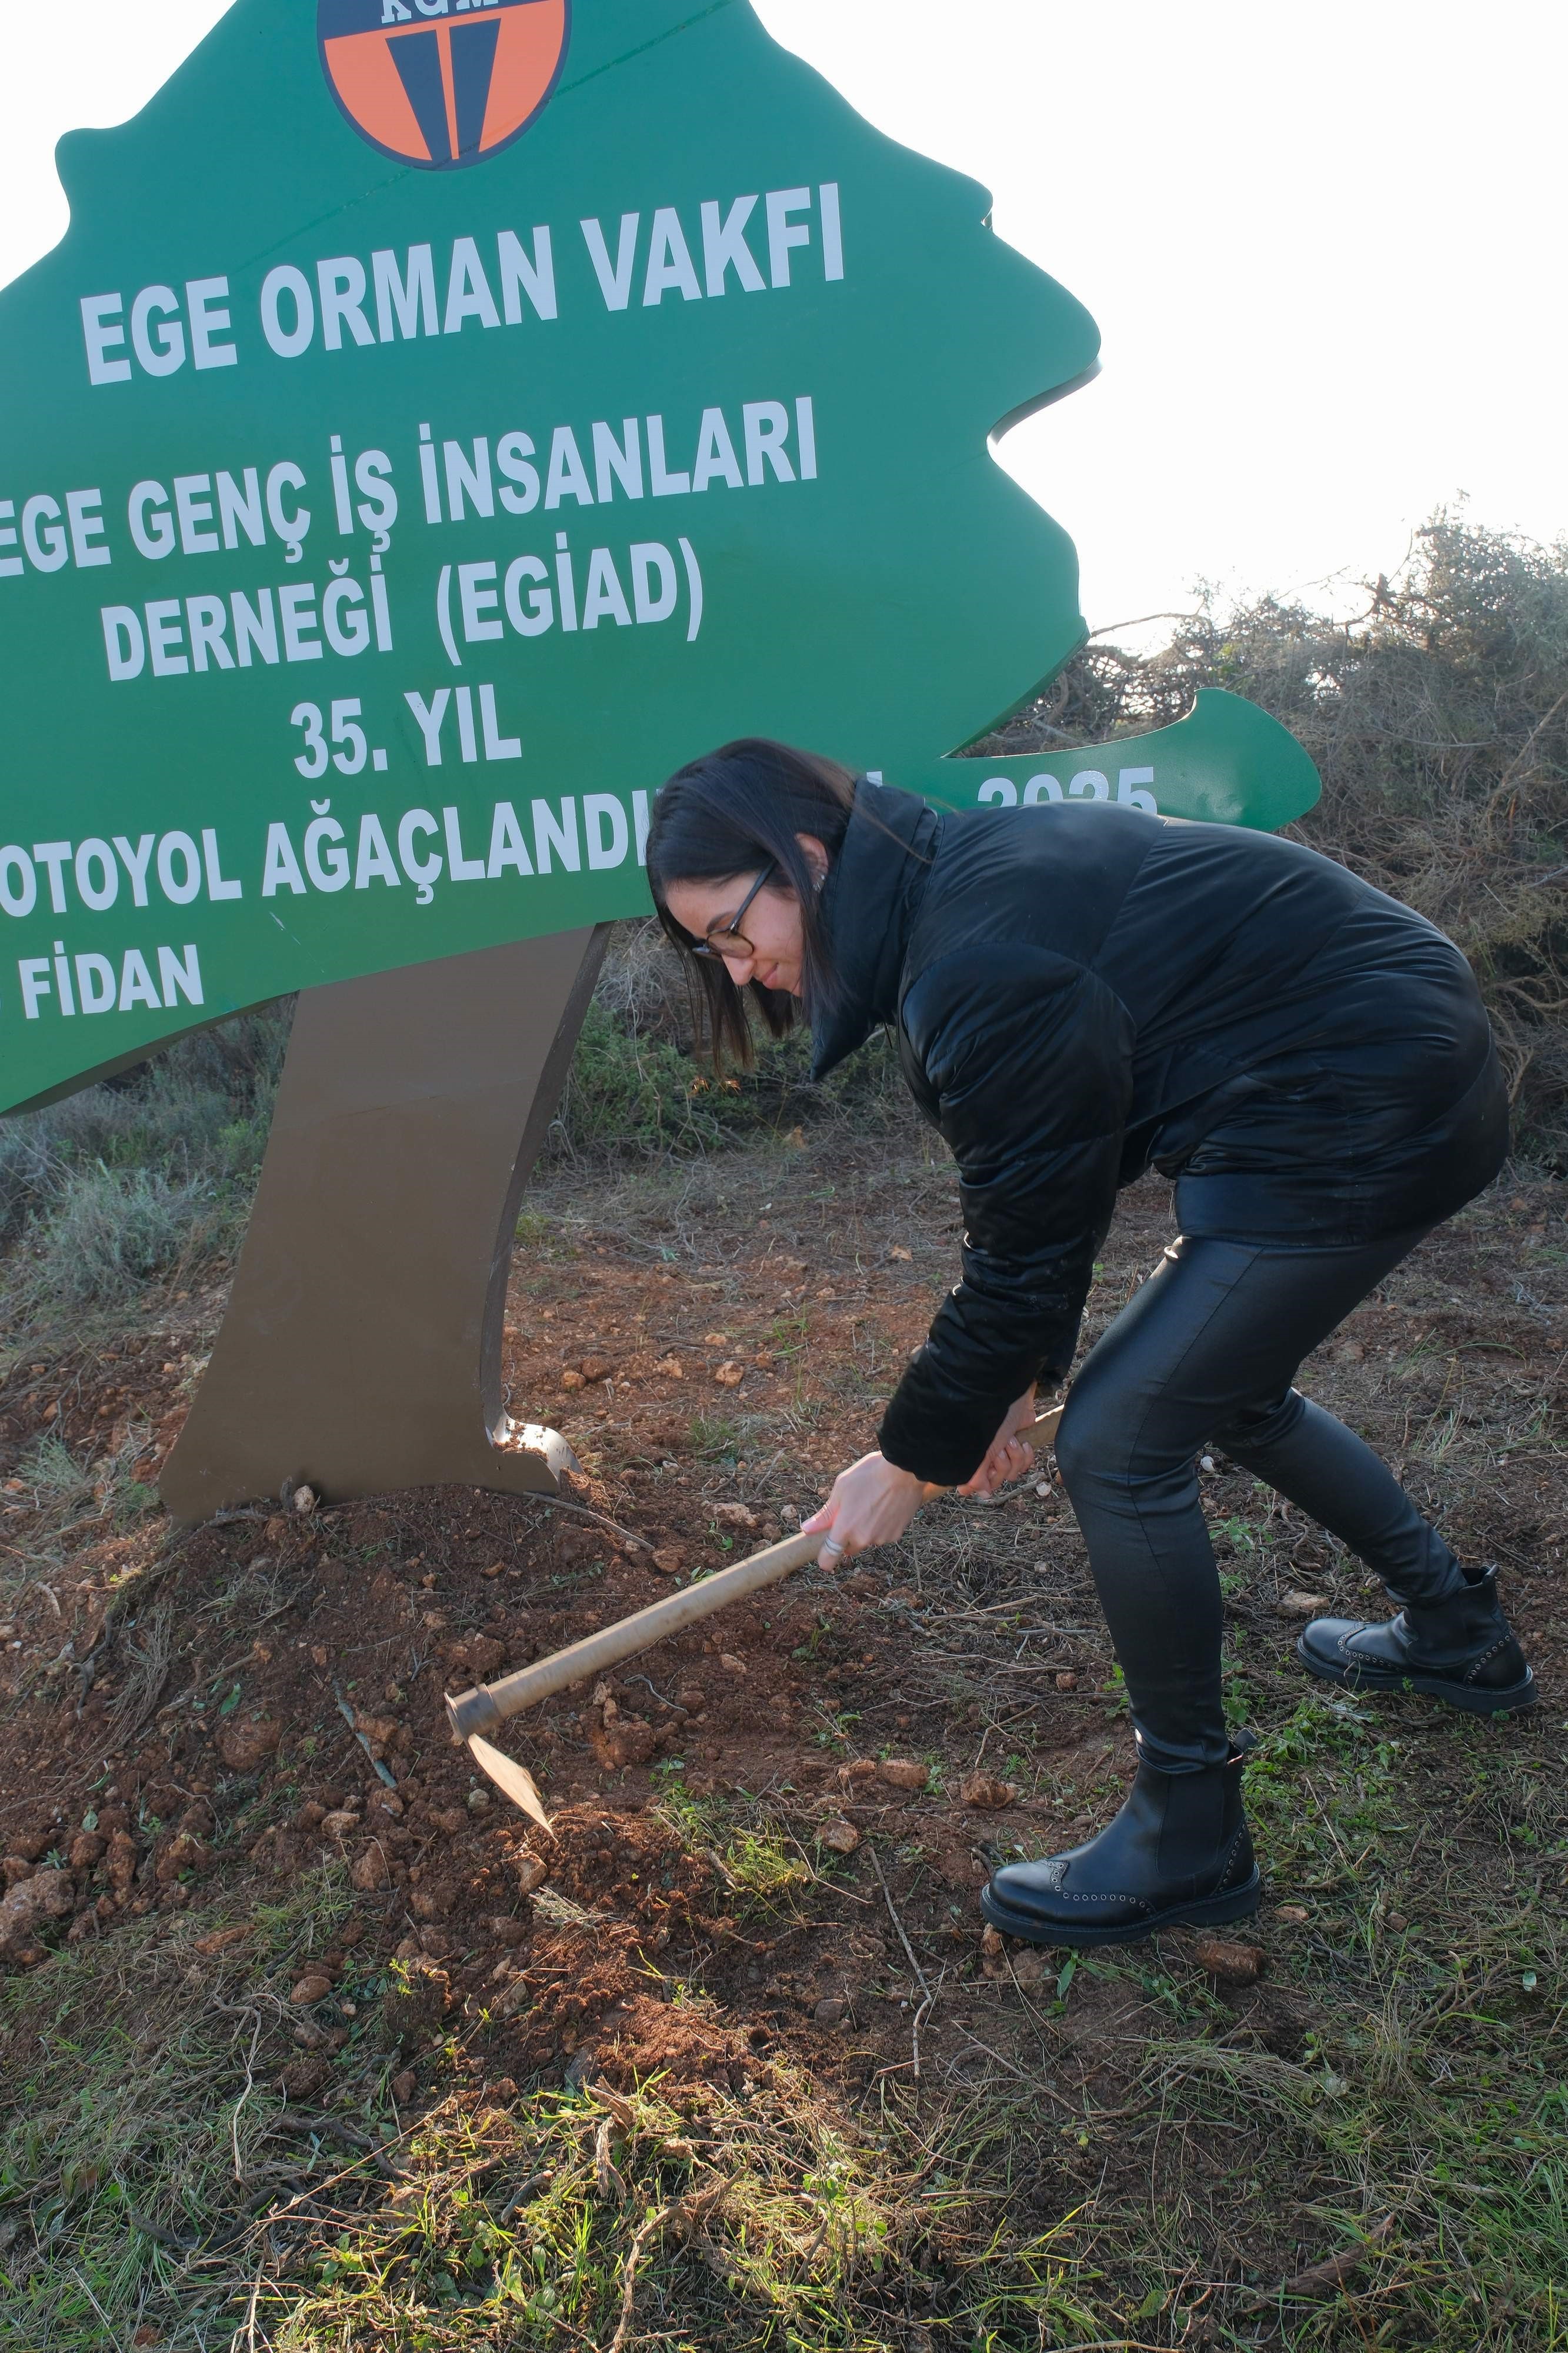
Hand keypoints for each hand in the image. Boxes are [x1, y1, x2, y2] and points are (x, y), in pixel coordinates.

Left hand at [802, 1451, 926, 1565]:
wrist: (904, 1471)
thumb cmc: (869, 1475)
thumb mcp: (841, 1489)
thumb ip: (825, 1514)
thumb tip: (807, 1529)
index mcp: (845, 1528)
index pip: (829, 1557)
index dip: (825, 1559)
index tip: (824, 1556)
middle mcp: (863, 1538)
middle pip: (850, 1548)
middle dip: (849, 1536)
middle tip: (853, 1513)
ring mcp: (881, 1538)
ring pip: (868, 1539)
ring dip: (867, 1529)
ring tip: (873, 1504)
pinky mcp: (897, 1534)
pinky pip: (884, 1534)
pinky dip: (883, 1526)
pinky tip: (886, 1507)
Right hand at [956, 1384, 1038, 1498]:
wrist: (1010, 1393)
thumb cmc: (992, 1416)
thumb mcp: (981, 1448)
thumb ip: (976, 1475)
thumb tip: (982, 1494)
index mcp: (972, 1456)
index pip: (976, 1484)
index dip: (985, 1481)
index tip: (987, 1470)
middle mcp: (987, 1455)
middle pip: (998, 1481)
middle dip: (1003, 1464)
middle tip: (999, 1448)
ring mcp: (1004, 1450)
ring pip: (1014, 1473)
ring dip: (1015, 1456)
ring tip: (1011, 1439)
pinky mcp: (1020, 1444)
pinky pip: (1027, 1463)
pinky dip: (1027, 1454)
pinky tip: (1022, 1441)